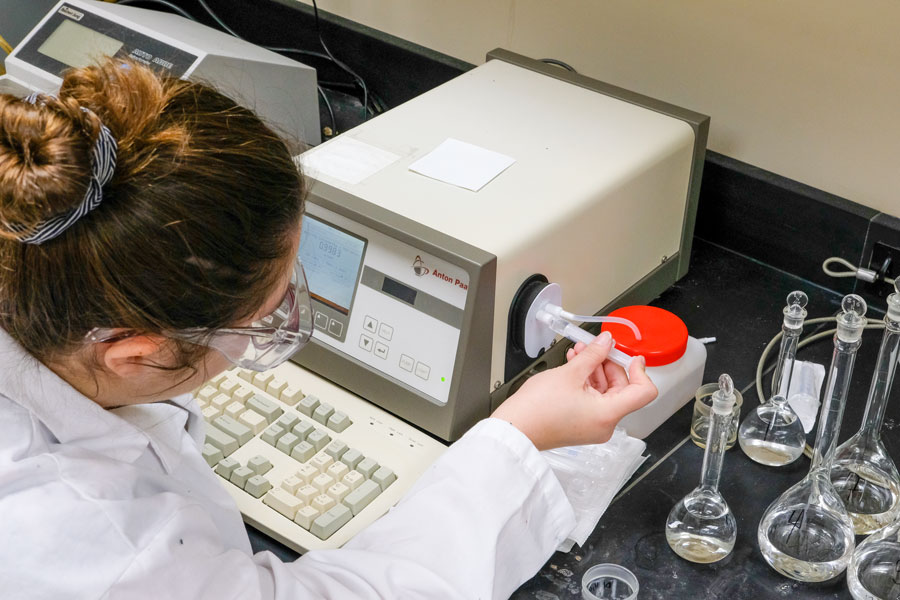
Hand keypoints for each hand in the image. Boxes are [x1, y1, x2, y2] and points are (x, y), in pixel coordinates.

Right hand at [491, 331, 657, 449]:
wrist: (514, 429)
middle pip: (623, 389)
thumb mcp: (569, 373)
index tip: (630, 355)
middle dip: (609, 364)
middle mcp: (605, 424)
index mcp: (608, 415)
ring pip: (605, 392)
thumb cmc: (536, 409)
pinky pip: (592, 399)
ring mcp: (593, 426)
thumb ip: (594, 354)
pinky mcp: (581, 424)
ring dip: (595, 370)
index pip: (643, 392)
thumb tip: (606, 342)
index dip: (640, 370)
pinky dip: (586, 382)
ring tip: (580, 352)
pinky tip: (574, 366)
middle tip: (597, 346)